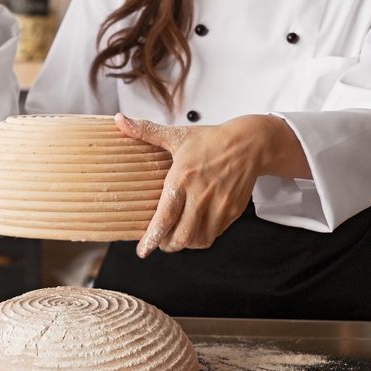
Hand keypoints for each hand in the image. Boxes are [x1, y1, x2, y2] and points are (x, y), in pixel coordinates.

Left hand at [117, 113, 262, 258]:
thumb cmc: (211, 140)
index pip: (165, 216)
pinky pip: (214, 235)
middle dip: (167, 244)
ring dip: (185, 243)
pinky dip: (202, 238)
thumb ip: (146, 131)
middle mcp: (200, 195)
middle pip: (181, 236)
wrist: (250, 144)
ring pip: (198, 240)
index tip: (143, 250)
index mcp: (182, 178)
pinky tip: (195, 231)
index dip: (152, 237)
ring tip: (176, 238)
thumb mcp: (177, 135)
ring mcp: (218, 205)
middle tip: (160, 242)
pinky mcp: (232, 211)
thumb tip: (120, 120)